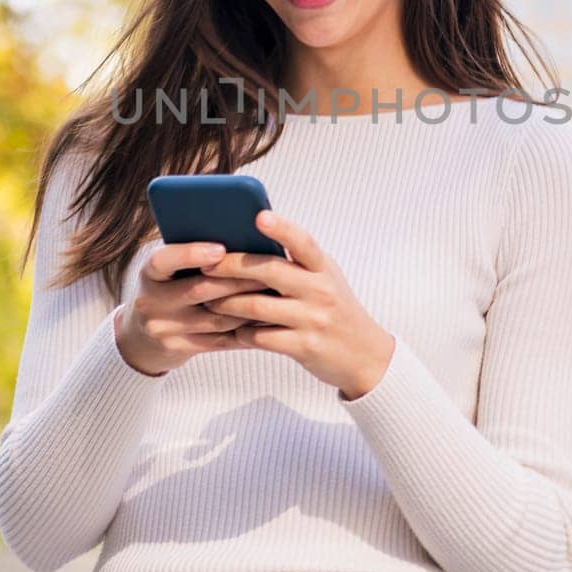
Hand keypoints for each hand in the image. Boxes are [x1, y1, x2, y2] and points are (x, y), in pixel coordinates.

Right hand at [114, 240, 270, 376]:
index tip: (221, 249)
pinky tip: (267, 321)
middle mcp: (151, 302)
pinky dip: (245, 330)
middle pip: (198, 290)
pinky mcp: (179, 349)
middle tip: (270, 269)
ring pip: (215, 318)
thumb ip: (193, 253)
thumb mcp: (168, 268)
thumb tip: (240, 235)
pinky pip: (219, 341)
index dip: (191, 254)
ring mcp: (163, 329)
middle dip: (237, 280)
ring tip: (276, 294)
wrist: (142, 335)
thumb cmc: (168, 287)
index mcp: (149, 273)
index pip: (164, 260)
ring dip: (248, 307)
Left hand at [200, 210, 396, 399]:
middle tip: (206, 265)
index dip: (282, 228)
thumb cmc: (335, 310)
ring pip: (257, 306)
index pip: (303, 242)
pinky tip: (230, 330)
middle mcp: (320, 290)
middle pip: (269, 271)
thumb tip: (254, 238)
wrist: (365, 356)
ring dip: (226, 303)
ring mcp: (312, 319)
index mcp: (324, 269)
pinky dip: (240, 333)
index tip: (259, 216)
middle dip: (231, 267)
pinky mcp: (304, 347)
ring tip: (208, 300)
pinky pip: (261, 337)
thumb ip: (298, 261)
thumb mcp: (325, 279)